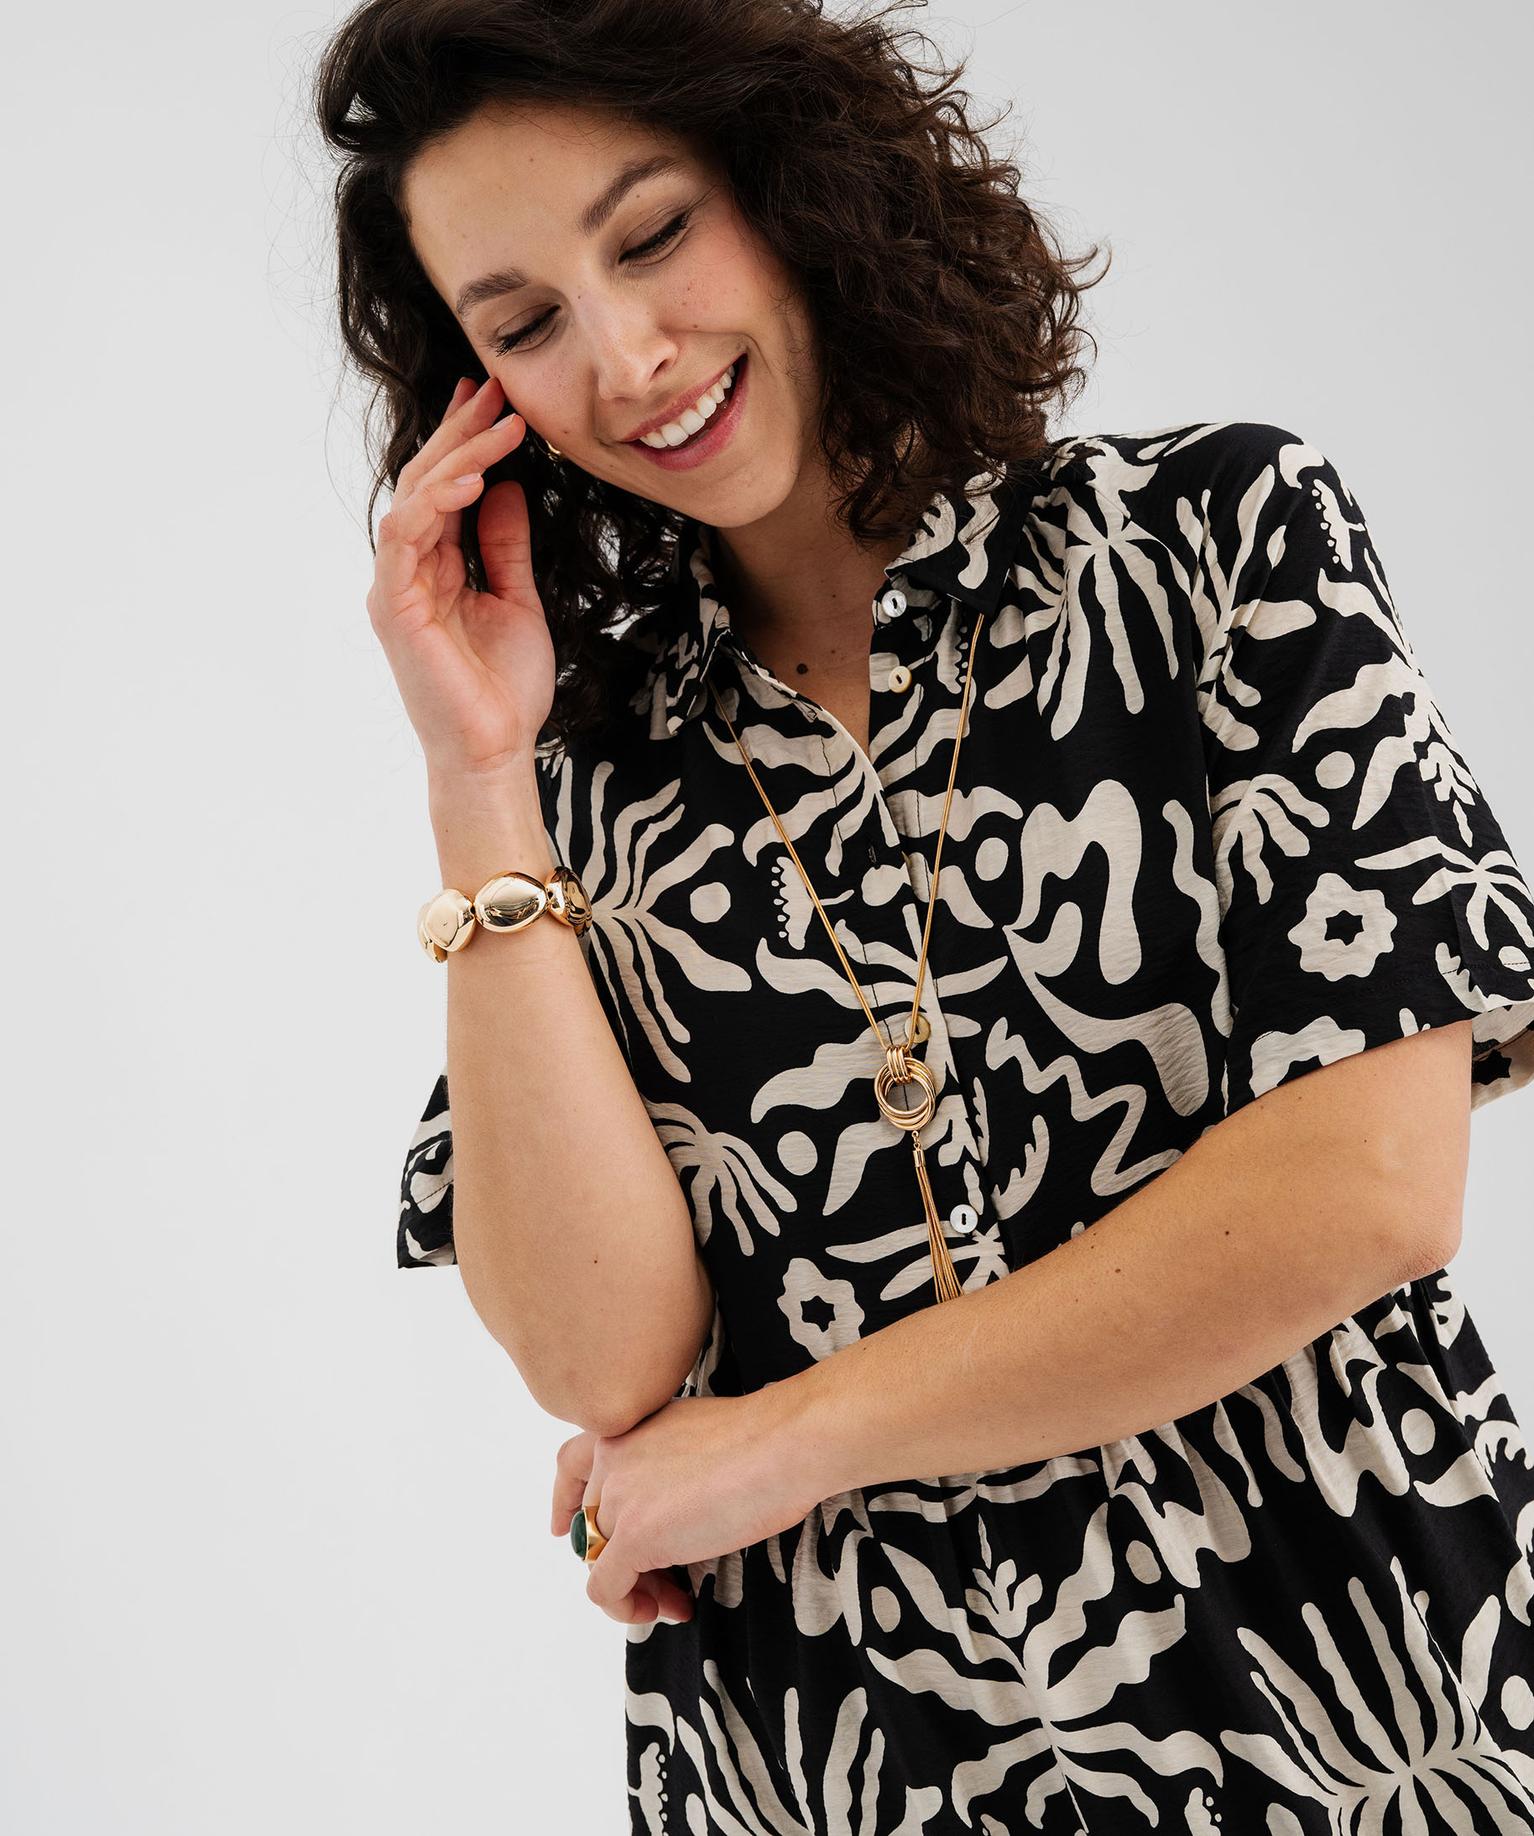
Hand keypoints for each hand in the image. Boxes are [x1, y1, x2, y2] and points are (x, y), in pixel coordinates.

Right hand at [366, 373, 552, 779]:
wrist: (495, 749)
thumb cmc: (504, 688)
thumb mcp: (517, 599)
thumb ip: (505, 545)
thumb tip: (506, 487)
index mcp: (434, 566)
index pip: (445, 487)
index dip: (466, 440)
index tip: (496, 398)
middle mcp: (408, 568)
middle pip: (426, 480)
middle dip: (462, 431)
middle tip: (498, 388)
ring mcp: (396, 585)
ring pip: (415, 497)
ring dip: (459, 455)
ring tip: (502, 424)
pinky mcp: (394, 605)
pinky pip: (405, 536)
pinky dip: (436, 502)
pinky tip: (474, 479)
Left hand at [550, 1387, 826, 1625]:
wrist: (782, 1445)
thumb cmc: (762, 1438)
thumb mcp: (694, 1435)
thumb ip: (664, 1462)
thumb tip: (668, 1507)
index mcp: (627, 1428)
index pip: (571, 1463)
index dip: (564, 1501)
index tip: (563, 1528)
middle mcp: (612, 1457)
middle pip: (594, 1524)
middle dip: (623, 1559)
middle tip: (666, 1582)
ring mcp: (619, 1498)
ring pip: (599, 1560)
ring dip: (634, 1586)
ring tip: (675, 1598)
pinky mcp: (634, 1537)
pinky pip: (606, 1589)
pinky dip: (628, 1608)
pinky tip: (670, 1607)